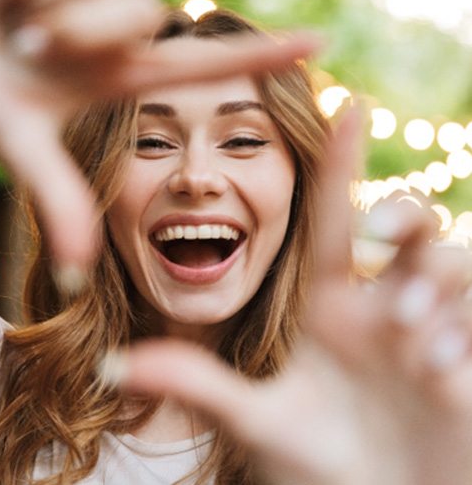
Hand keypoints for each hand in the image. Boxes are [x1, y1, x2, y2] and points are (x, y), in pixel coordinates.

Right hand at [0, 0, 320, 272]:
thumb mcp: (11, 140)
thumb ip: (55, 197)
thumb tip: (78, 273)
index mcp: (116, 81)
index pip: (204, 70)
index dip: (261, 59)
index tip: (322, 45)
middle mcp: (112, 36)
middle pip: (140, 15)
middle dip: (82, 27)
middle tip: (25, 44)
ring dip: (49, 5)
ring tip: (9, 22)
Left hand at [110, 110, 471, 484]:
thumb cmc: (316, 472)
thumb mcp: (257, 421)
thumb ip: (196, 385)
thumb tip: (115, 364)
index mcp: (330, 309)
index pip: (336, 221)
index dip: (341, 164)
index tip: (346, 104)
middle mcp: (380, 309)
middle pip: (409, 223)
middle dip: (406, 218)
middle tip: (383, 244)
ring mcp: (429, 332)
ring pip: (452, 264)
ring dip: (438, 292)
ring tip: (417, 349)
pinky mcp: (468, 360)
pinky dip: (464, 338)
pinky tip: (443, 379)